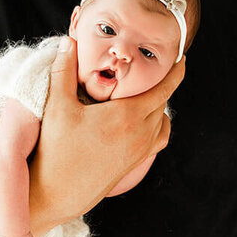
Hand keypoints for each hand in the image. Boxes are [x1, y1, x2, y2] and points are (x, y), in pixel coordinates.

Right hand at [30, 37, 184, 226]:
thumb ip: (63, 71)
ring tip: (144, 92)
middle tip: (152, 69)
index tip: (181, 57)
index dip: (175, 71)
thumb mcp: (57, 107)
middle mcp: (140, 134)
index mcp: (128, 116)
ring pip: (162, 121)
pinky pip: (158, 138)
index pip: (164, 88)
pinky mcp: (134, 164)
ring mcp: (139, 151)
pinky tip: (142, 120)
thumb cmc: (56, 152)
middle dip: (161, 84)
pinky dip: (157, 125)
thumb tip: (68, 42)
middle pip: (163, 102)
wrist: (56, 194)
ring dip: (158, 105)